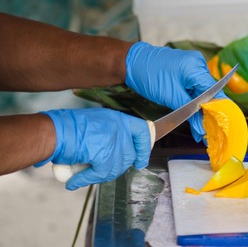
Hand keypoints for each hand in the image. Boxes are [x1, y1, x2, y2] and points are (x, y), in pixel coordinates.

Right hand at [35, 108, 150, 189]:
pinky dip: (87, 180)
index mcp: (118, 118)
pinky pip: (101, 173)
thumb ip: (108, 135)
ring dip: (100, 175)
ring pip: (116, 167)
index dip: (144, 148)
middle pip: (128, 155)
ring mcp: (113, 140)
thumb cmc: (65, 128)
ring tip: (84, 176)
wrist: (51, 132)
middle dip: (115, 167)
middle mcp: (119, 128)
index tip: (139, 161)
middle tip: (99, 171)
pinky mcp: (104, 154)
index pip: (143, 131)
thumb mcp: (94, 124)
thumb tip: (115, 153)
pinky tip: (75, 181)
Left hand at [125, 42, 225, 141]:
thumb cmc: (149, 76)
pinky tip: (193, 117)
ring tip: (199, 130)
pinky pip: (195, 88)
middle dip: (208, 113)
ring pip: (202, 92)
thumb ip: (190, 112)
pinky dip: (193, 102)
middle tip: (206, 132)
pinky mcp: (187, 71)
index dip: (217, 109)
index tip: (218, 126)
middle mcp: (198, 64)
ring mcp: (193, 66)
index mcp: (196, 66)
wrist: (132, 63)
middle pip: (210, 92)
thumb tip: (202, 128)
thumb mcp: (171, 96)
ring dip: (200, 109)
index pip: (214, 91)